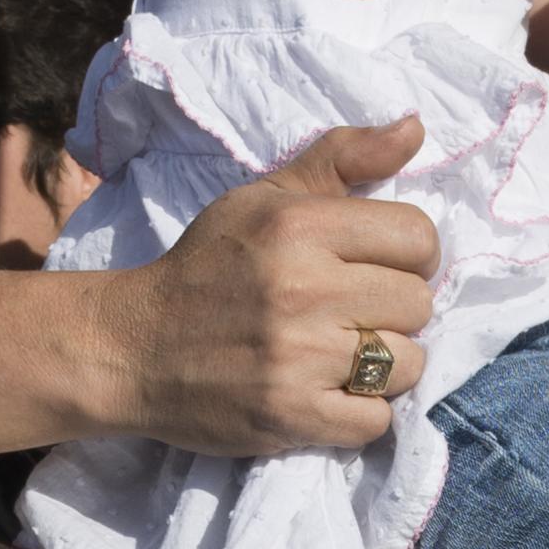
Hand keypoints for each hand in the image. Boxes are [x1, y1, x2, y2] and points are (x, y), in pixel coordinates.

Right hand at [97, 127, 439, 455]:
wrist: (130, 348)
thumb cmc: (206, 266)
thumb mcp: (264, 197)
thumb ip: (343, 158)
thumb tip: (417, 127)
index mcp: (299, 225)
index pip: (418, 237)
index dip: (410, 254)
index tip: (378, 267)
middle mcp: (303, 288)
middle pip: (418, 303)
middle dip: (394, 310)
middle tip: (353, 313)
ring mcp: (298, 358)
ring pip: (407, 364)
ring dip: (384, 365)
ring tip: (343, 355)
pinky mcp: (291, 416)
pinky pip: (377, 421)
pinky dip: (361, 412)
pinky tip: (328, 392)